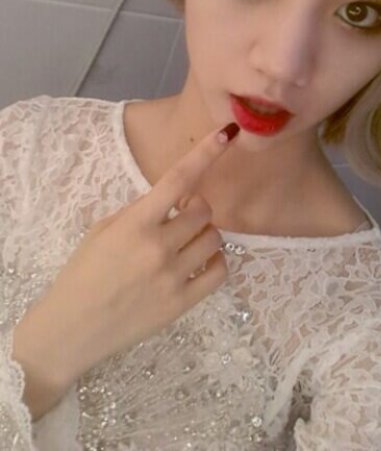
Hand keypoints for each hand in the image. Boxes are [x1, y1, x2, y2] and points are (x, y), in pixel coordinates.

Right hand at [12, 121, 239, 418]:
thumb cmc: (82, 272)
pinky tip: (197, 262)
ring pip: (215, 238)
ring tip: (183, 242)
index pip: (178, 180)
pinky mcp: (183, 303)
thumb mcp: (104, 230)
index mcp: (136, 224)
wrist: (71, 329)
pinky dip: (213, 261)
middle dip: (195, 208)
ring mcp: (173, 277)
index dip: (205, 154)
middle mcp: (158, 247)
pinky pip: (220, 271)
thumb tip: (176, 198)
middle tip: (179, 216)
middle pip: (204, 211)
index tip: (227, 134)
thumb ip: (141, 211)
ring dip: (203, 234)